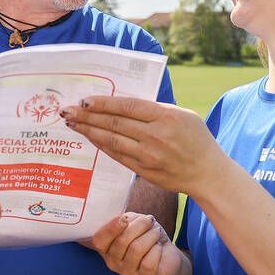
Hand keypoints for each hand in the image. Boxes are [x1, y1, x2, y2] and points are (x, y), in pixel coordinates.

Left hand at [61, 97, 225, 194]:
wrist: (208, 173)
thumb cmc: (196, 139)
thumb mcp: (183, 115)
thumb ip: (155, 109)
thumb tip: (122, 104)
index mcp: (166, 116)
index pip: (127, 106)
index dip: (103, 103)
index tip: (84, 100)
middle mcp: (156, 135)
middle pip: (114, 123)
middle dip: (87, 116)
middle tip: (67, 111)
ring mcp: (149, 155)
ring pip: (112, 140)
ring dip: (89, 131)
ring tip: (72, 124)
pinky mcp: (144, 170)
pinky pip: (117, 156)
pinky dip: (101, 146)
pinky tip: (90, 138)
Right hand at [86, 212, 184, 274]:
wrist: (167, 257)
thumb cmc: (147, 237)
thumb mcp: (135, 224)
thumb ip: (126, 220)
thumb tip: (124, 219)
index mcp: (106, 249)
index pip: (98, 240)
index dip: (111, 228)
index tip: (125, 218)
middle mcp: (112, 263)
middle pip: (122, 241)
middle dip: (140, 225)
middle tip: (150, 220)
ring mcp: (127, 273)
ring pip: (136, 249)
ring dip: (151, 235)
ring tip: (157, 232)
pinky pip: (148, 262)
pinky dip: (157, 248)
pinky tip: (159, 247)